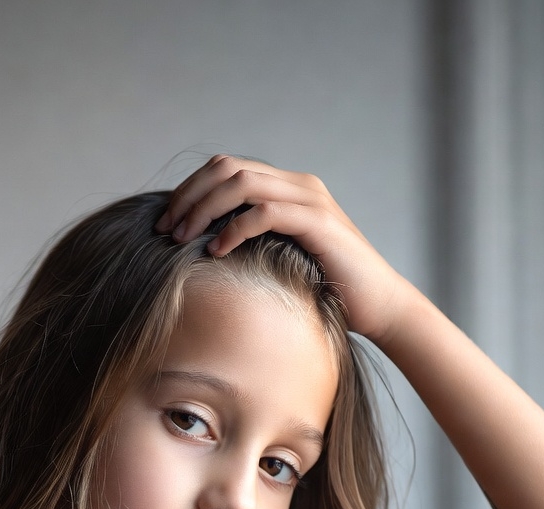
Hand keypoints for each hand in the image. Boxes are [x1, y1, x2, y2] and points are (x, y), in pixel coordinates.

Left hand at [155, 154, 408, 342]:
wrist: (379, 307)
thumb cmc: (328, 292)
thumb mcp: (280, 262)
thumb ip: (252, 247)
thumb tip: (202, 254)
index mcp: (286, 189)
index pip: (226, 168)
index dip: (190, 190)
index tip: (164, 223)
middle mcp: (298, 185)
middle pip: (227, 167)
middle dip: (188, 196)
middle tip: (164, 230)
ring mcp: (310, 200)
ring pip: (242, 183)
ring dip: (204, 209)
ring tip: (182, 239)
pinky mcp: (318, 223)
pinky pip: (264, 212)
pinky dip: (233, 229)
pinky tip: (215, 252)